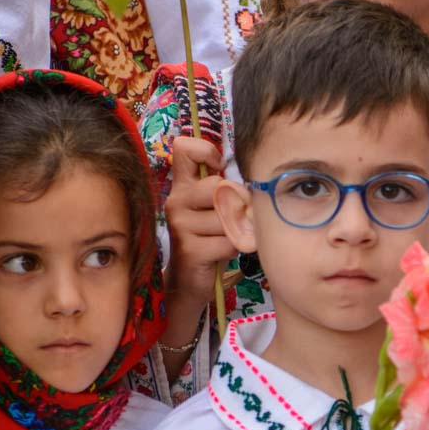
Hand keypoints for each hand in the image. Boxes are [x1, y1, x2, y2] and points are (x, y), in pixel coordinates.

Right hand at [163, 135, 239, 300]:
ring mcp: (180, 225)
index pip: (184, 148)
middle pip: (217, 186)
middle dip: (236, 204)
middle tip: (234, 219)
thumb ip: (225, 189)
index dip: (207, 151)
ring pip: (227, 217)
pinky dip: (235, 248)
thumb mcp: (214, 209)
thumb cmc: (209, 240)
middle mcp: (176, 201)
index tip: (219, 169)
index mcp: (182, 187)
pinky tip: (223, 253)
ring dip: (236, 230)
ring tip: (226, 238)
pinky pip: (229, 241)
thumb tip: (252, 179)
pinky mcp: (190, 249)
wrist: (189, 281)